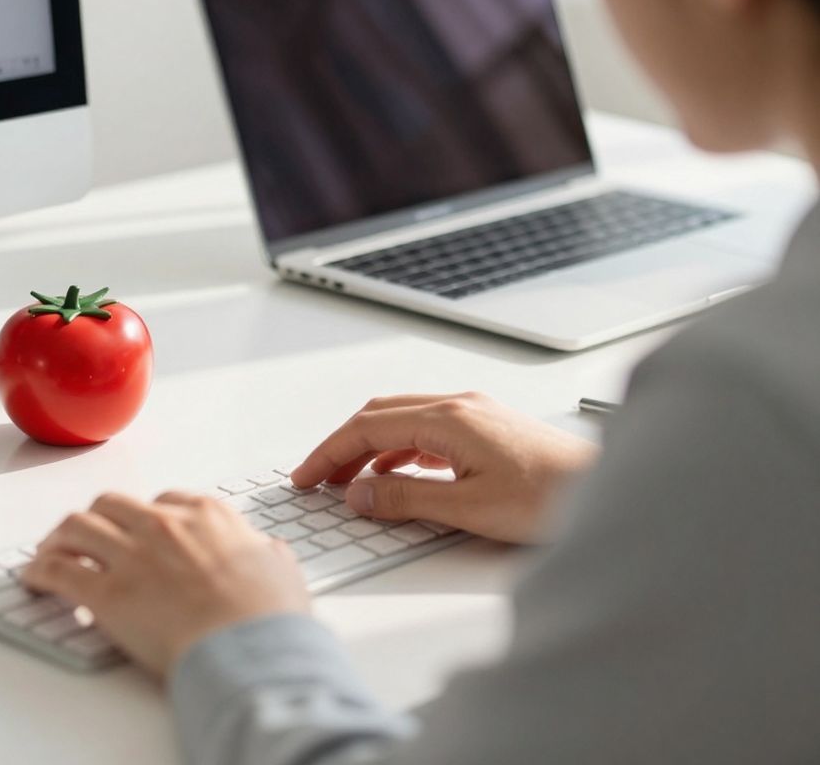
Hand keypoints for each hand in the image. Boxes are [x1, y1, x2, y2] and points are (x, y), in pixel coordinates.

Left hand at [21, 492, 309, 677]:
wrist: (251, 649)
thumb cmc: (269, 617)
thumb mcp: (281, 571)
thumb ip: (266, 554)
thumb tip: (267, 552)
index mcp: (207, 515)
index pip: (164, 501)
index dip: (145, 517)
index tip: (138, 531)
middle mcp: (163, 525)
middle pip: (111, 505)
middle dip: (96, 520)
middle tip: (87, 538)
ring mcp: (131, 555)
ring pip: (76, 526)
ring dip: (59, 538)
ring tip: (50, 552)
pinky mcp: (106, 593)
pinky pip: (58, 570)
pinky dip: (39, 571)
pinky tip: (33, 579)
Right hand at [290, 393, 597, 543]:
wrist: (606, 488)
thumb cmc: (551, 496)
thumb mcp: (467, 507)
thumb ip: (405, 499)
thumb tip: (358, 496)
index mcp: (449, 418)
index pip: (368, 427)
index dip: (329, 453)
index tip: (306, 477)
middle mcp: (460, 405)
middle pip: (380, 415)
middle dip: (342, 446)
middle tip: (316, 478)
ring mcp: (475, 413)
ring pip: (402, 420)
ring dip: (369, 447)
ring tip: (348, 481)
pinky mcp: (488, 427)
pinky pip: (426, 429)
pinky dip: (398, 449)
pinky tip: (394, 474)